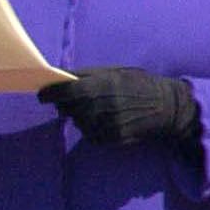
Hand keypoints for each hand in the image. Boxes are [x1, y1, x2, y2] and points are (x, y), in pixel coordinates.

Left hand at [38, 67, 200, 147]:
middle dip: (64, 105)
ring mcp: (107, 122)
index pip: (64, 91)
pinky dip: (92, 129)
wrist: (167, 106)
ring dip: (80, 117)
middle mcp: (101, 104)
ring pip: (78, 122)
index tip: (42, 95)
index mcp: (101, 84)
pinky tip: (105, 120)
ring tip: (97, 109)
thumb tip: (60, 76)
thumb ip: (87, 75)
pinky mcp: (112, 137)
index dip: (49, 94)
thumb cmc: (138, 84)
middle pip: (68, 108)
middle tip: (69, 101)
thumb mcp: (115, 72)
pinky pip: (90, 135)